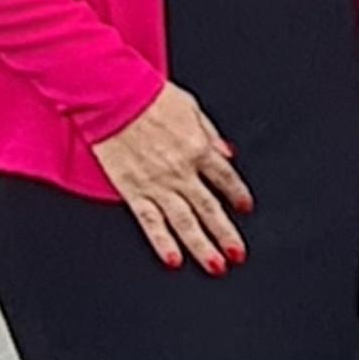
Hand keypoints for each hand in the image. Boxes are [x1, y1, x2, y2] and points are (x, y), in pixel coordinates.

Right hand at [96, 76, 250, 271]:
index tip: (245, 208)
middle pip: (210, 208)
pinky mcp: (133, 189)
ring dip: (203, 246)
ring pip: (185, 222)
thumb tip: (227, 154)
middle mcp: (182, 170)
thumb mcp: (190, 107)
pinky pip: (151, 221)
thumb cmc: (148, 95)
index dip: (238, 194)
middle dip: (227, 233)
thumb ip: (209, 133)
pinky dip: (162, 242)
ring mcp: (158, 183)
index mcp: (198, 147)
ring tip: (216, 265)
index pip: (226, 178)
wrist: (113, 94)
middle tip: (238, 253)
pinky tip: (173, 259)